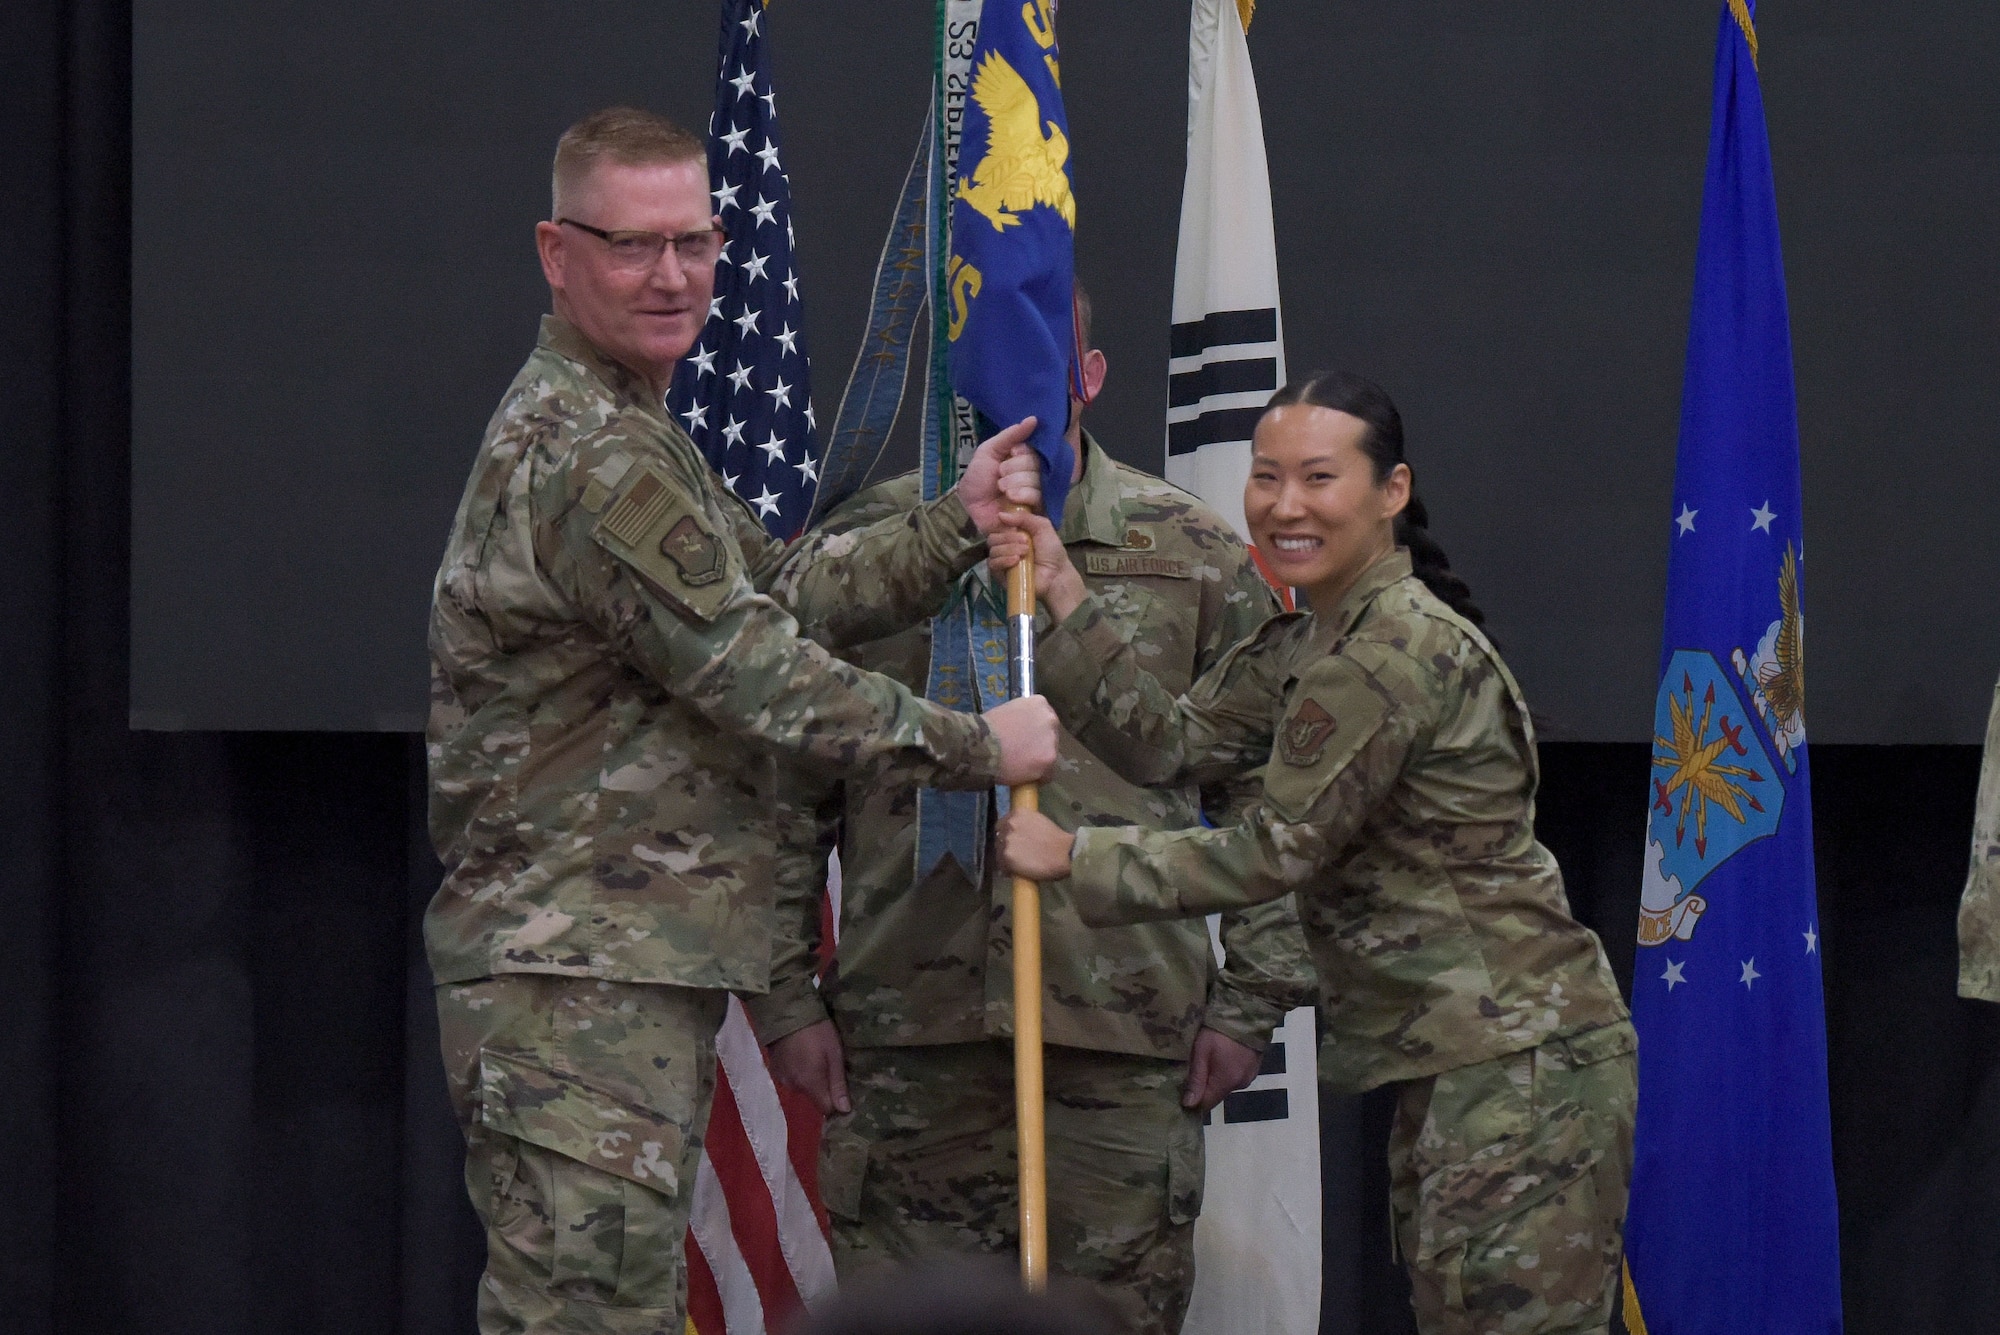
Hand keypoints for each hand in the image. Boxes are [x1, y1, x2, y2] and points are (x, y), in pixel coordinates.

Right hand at [766, 1020, 850, 1115]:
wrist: (784, 1010)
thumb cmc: (816, 1030)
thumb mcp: (834, 1053)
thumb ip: (838, 1084)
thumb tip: (844, 1111)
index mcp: (810, 1084)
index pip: (825, 1109)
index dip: (836, 1104)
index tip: (844, 1091)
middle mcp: (794, 1086)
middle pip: (814, 1097)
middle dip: (824, 1086)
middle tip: (831, 1064)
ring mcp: (782, 1078)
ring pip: (802, 1086)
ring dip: (810, 1077)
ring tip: (815, 1055)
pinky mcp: (774, 1068)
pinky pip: (791, 1077)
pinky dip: (798, 1070)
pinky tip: (801, 1053)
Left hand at [956, 417, 1042, 533]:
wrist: (969, 505)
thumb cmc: (978, 478)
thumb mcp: (989, 450)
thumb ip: (1010, 435)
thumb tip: (1034, 419)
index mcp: (1024, 457)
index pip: (1034, 448)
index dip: (1021, 452)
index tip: (1010, 454)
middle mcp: (1033, 472)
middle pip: (1035, 463)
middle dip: (1013, 469)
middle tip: (999, 476)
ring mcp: (1036, 491)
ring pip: (1037, 480)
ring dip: (1015, 483)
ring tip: (1002, 490)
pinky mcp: (1037, 509)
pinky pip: (1038, 497)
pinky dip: (1022, 495)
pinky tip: (1010, 499)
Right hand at [986, 695, 1059, 785]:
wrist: (982, 745)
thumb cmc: (986, 728)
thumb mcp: (1006, 712)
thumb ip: (1020, 719)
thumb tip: (1021, 731)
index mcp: (1039, 703)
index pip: (1044, 717)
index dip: (1034, 730)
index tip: (1026, 737)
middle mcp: (1050, 719)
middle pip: (1050, 735)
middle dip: (1040, 744)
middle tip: (1023, 753)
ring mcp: (1052, 740)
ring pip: (1050, 754)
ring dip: (1038, 760)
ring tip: (1020, 767)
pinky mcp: (1049, 760)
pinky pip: (1047, 773)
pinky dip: (1037, 777)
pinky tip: (1023, 777)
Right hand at [989, 510, 1085, 621]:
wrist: (1056, 574)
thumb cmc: (1051, 550)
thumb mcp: (1042, 527)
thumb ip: (1024, 518)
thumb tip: (1000, 514)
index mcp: (1013, 534)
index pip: (998, 526)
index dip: (1005, 525)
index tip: (1017, 528)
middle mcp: (1005, 546)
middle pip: (993, 538)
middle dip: (1009, 538)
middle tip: (1026, 542)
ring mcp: (1002, 560)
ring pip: (993, 550)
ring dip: (1009, 550)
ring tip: (1025, 553)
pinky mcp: (1000, 574)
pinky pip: (993, 564)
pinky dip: (1003, 560)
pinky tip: (1015, 561)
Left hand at [995, 807, 1074, 880]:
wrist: (1064, 853)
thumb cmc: (1057, 839)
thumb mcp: (1038, 822)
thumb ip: (1024, 825)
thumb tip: (1017, 834)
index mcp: (1017, 813)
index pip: (1002, 824)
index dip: (1006, 834)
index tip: (1012, 841)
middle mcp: (1009, 824)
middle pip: (999, 837)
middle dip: (1006, 845)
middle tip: (1016, 854)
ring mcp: (1007, 840)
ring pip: (999, 851)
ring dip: (1005, 858)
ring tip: (1016, 865)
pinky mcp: (1007, 857)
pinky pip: (1001, 866)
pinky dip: (1007, 870)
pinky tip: (1015, 873)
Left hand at [1182, 1027, 1262, 1113]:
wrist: (1248, 1012)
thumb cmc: (1219, 1031)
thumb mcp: (1202, 1052)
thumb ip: (1196, 1079)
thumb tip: (1188, 1106)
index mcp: (1226, 1082)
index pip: (1207, 1104)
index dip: (1193, 1100)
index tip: (1182, 1090)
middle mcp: (1240, 1084)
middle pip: (1217, 1093)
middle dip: (1204, 1085)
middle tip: (1193, 1066)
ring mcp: (1250, 1075)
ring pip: (1227, 1083)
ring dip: (1217, 1075)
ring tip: (1209, 1057)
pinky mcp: (1255, 1066)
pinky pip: (1237, 1074)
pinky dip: (1228, 1069)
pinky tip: (1224, 1054)